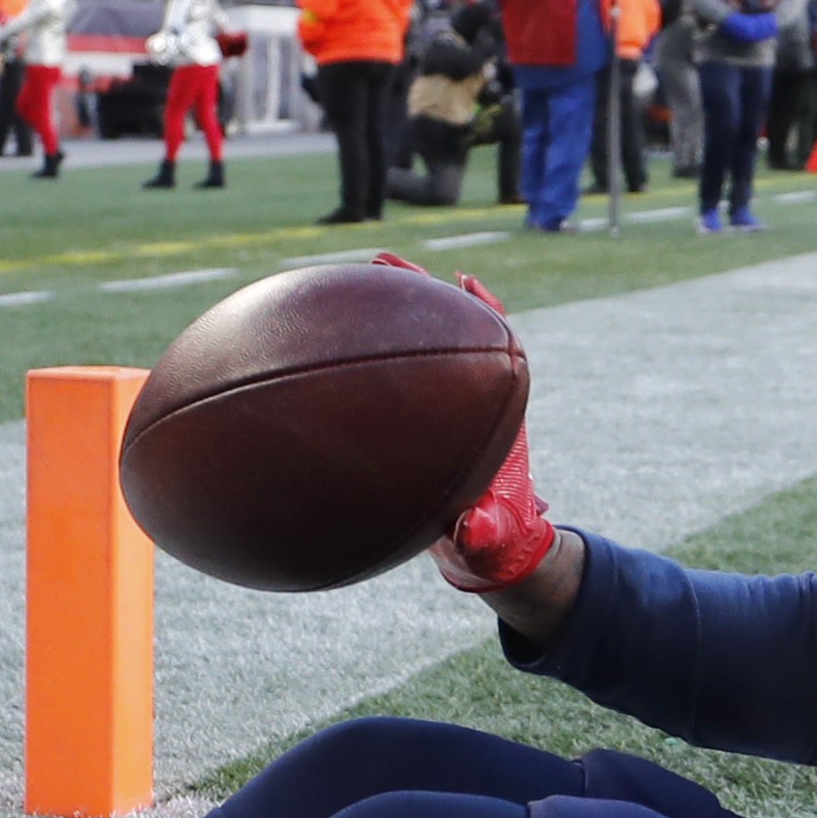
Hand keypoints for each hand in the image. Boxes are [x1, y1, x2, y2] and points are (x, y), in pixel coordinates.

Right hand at [371, 257, 561, 595]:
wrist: (484, 556)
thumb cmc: (493, 544)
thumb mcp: (489, 542)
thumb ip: (484, 536)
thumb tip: (475, 529)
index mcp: (495, 417)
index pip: (498, 351)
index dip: (485, 313)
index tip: (465, 282)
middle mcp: (467, 402)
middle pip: (449, 332)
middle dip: (420, 294)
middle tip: (385, 261)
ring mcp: (439, 410)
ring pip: (416, 350)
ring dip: (388, 314)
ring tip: (351, 279)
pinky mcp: (414, 423)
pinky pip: (386, 380)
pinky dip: (360, 357)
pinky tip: (319, 344)